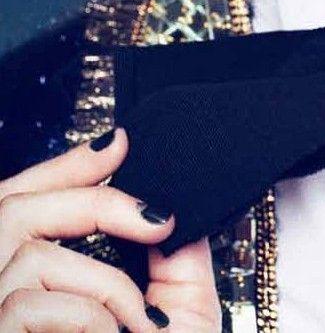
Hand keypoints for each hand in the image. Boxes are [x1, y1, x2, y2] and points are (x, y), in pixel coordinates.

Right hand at [0, 127, 221, 331]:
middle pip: (17, 209)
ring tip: (139, 321)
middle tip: (158, 221)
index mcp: (31, 277)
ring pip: (37, 257)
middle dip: (95, 202)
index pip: (26, 200)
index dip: (67, 165)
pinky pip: (36, 303)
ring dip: (106, 285)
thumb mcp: (174, 307)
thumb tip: (173, 200)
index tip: (118, 143)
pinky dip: (91, 318)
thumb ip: (169, 253)